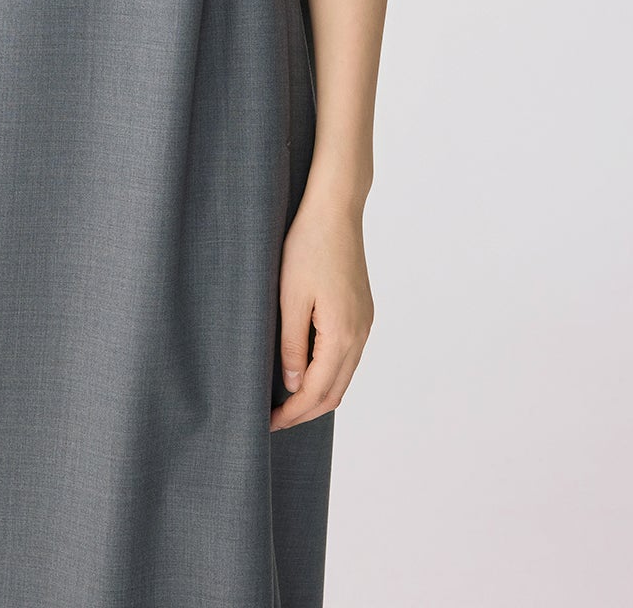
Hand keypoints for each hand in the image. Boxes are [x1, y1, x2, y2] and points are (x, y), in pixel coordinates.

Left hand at [269, 191, 372, 430]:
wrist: (335, 210)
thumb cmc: (307, 246)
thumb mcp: (289, 297)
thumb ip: (291, 345)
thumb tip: (292, 385)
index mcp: (342, 334)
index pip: (317, 391)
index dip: (293, 413)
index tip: (267, 423)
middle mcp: (360, 333)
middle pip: (335, 392)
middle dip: (305, 410)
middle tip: (274, 418)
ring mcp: (364, 323)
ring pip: (343, 375)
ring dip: (317, 392)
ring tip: (285, 398)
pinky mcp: (362, 311)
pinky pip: (347, 356)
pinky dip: (328, 371)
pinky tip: (304, 368)